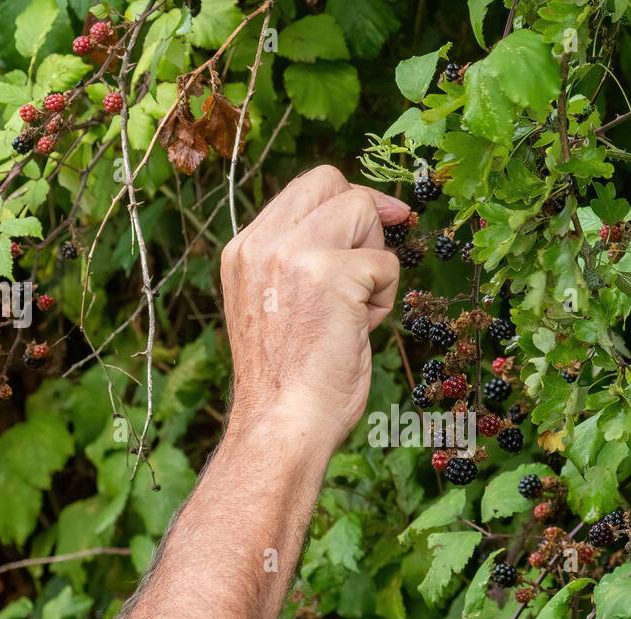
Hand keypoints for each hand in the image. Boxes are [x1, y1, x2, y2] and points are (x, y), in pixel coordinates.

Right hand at [220, 165, 409, 450]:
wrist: (284, 424)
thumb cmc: (291, 382)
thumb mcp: (280, 305)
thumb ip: (302, 263)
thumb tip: (359, 231)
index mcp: (245, 251)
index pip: (303, 191)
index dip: (347, 201)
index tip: (382, 222)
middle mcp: (261, 243)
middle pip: (330, 181)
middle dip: (364, 218)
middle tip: (369, 271)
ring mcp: (293, 254)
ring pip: (361, 210)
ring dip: (374, 261)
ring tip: (356, 312)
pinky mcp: (330, 273)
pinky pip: (386, 263)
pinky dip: (385, 298)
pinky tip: (360, 330)